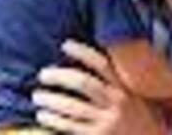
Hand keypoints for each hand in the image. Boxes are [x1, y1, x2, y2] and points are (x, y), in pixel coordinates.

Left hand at [33, 40, 167, 134]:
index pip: (101, 63)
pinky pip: (70, 127)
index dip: (82, 52)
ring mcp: (107, 122)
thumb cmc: (135, 115)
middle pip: (83, 83)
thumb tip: (84, 62)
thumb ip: (113, 80)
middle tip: (43, 73)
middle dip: (60, 76)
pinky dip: (54, 120)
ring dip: (51, 100)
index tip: (65, 44)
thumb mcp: (131, 94)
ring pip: (73, 107)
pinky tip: (43, 115)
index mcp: (124, 86)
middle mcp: (117, 102)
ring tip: (37, 95)